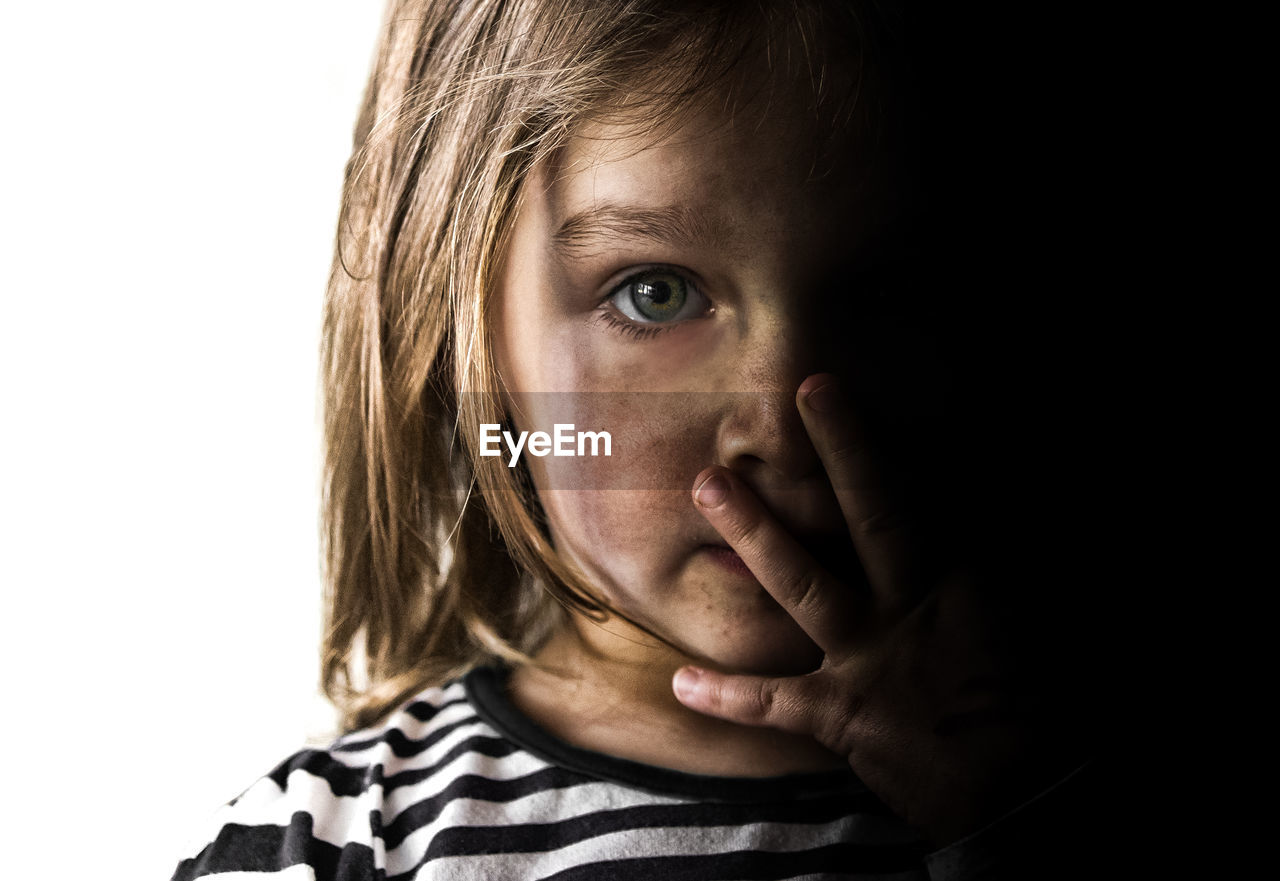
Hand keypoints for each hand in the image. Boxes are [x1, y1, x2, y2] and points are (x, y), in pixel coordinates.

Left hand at [673, 374, 1073, 844]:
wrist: (1031, 800)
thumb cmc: (1050, 715)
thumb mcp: (1049, 626)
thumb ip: (1014, 571)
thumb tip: (1007, 525)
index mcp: (976, 581)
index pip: (945, 499)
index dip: (906, 442)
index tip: (860, 389)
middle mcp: (916, 606)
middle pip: (879, 514)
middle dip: (843, 450)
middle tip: (805, 393)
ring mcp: (872, 657)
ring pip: (804, 583)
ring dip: (755, 531)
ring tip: (706, 484)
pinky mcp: (842, 715)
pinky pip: (774, 703)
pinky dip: (727, 696)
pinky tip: (679, 682)